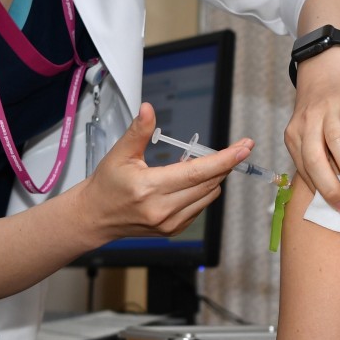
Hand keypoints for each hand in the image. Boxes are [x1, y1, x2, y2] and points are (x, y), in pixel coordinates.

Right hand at [77, 103, 253, 241]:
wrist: (95, 216)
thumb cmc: (107, 185)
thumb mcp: (120, 154)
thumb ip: (138, 131)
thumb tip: (148, 109)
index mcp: (149, 188)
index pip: (197, 172)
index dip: (224, 159)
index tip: (244, 148)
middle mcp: (162, 209)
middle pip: (209, 184)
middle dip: (226, 164)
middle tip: (236, 148)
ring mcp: (169, 223)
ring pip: (208, 196)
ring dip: (215, 178)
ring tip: (204, 164)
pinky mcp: (173, 230)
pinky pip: (200, 207)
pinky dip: (204, 191)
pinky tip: (192, 181)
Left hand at [284, 47, 339, 213]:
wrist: (323, 72)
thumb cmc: (319, 114)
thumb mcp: (308, 134)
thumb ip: (314, 158)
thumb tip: (329, 196)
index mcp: (296, 134)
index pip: (305, 167)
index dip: (321, 190)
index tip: (339, 208)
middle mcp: (309, 120)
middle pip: (315, 156)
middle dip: (331, 184)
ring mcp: (329, 105)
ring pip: (335, 137)